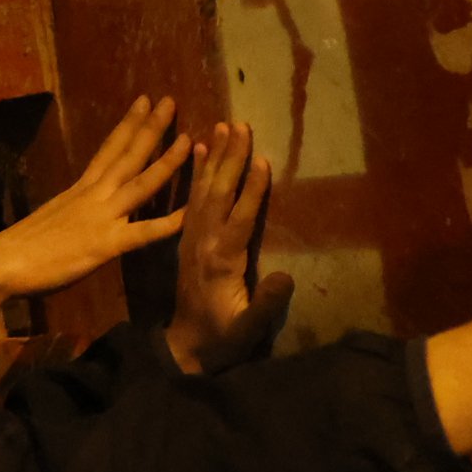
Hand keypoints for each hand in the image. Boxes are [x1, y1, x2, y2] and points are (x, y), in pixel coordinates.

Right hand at [0, 96, 191, 317]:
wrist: (2, 264)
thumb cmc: (20, 246)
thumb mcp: (53, 215)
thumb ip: (75, 207)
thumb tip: (85, 204)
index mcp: (80, 189)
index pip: (108, 149)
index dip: (128, 124)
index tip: (143, 101)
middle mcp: (93, 195)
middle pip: (127, 155)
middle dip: (150, 128)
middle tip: (170, 101)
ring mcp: (101, 217)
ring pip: (141, 184)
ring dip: (166, 162)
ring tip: (189, 140)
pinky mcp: (105, 244)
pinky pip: (143, 233)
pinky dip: (167, 224)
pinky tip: (189, 215)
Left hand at [166, 121, 292, 372]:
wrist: (186, 347)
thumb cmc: (225, 339)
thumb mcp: (249, 329)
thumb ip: (266, 304)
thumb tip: (284, 278)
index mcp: (221, 261)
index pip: (239, 218)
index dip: (252, 190)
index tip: (261, 160)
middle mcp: (204, 243)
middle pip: (218, 194)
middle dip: (230, 158)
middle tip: (239, 124)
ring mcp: (193, 238)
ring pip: (203, 190)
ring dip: (214, 157)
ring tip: (221, 125)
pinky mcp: (188, 238)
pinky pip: (191, 200)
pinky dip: (196, 173)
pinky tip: (199, 149)